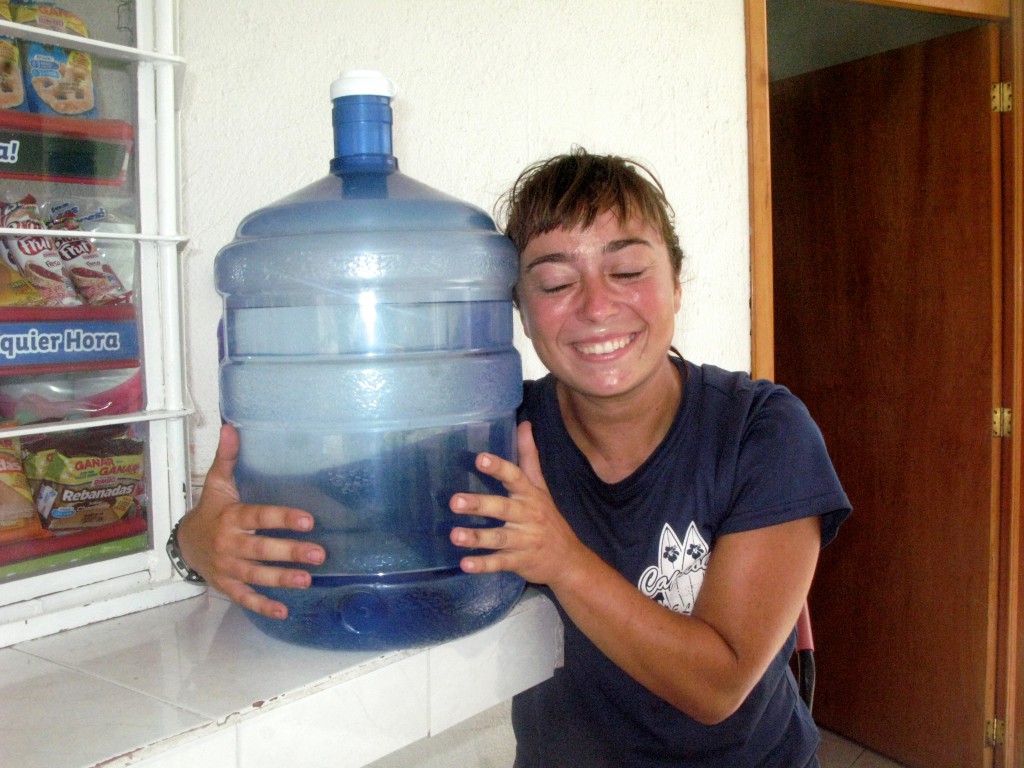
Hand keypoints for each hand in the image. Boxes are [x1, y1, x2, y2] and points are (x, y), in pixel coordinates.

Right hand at [177, 424, 325, 619]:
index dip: (283, 518)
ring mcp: (227, 568)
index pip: (260, 517)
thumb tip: (231, 427)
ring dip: (282, 579)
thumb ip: (227, 458)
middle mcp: (229, 544)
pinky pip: (245, 598)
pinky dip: (262, 606)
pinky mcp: (227, 585)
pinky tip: (283, 610)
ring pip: (257, 575)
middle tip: (319, 554)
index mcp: (231, 517)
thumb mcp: (216, 483)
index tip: (308, 520)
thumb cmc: (210, 510)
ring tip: (307, 580)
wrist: (183, 543)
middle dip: (290, 552)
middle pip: (262, 549)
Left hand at [449, 421, 585, 587]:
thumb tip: (524, 424)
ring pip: (499, 538)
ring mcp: (524, 541)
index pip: (516, 478)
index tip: (480, 459)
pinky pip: (500, 563)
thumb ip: (529, 457)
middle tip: (455, 501)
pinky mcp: (519, 562)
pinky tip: (465, 564)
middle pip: (503, 509)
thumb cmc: (549, 518)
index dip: (499, 468)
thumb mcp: (541, 487)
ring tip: (454, 535)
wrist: (569, 560)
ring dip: (477, 538)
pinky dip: (483, 565)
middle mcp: (527, 516)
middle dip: (480, 505)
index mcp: (530, 496)